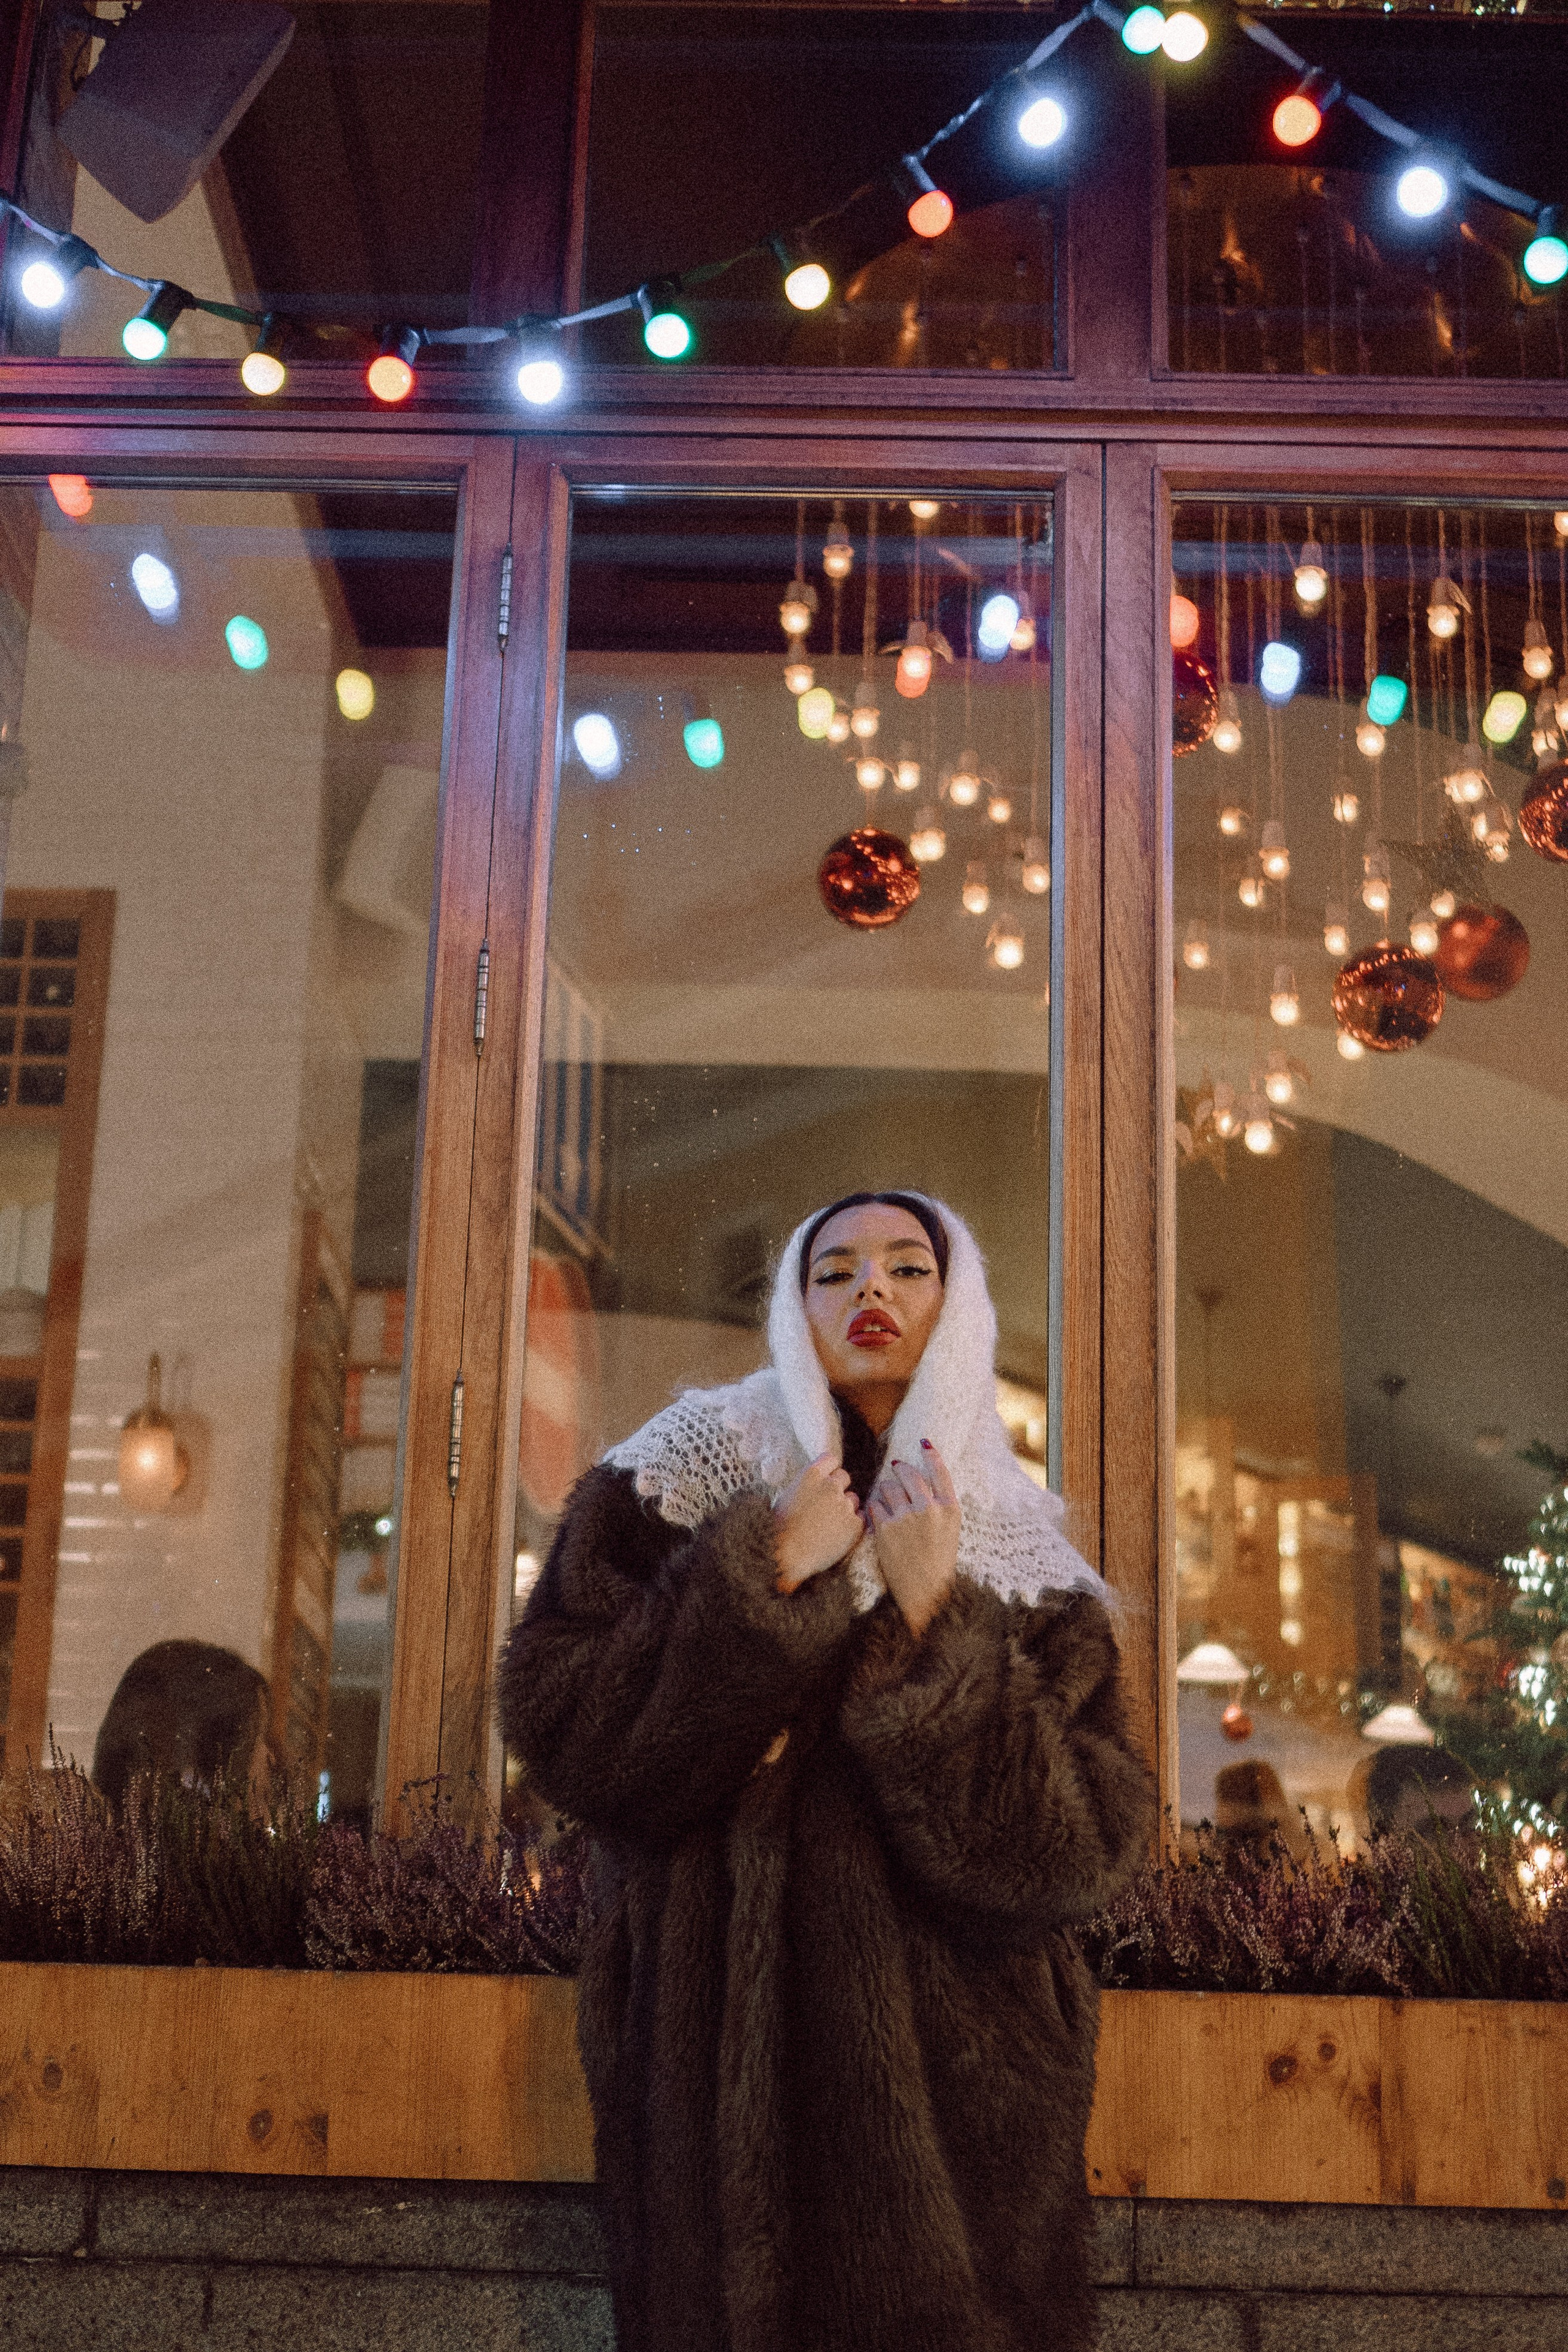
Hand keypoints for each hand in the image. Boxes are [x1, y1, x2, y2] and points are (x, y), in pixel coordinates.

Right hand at [773, 1454, 863, 1592]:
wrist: (788, 1556)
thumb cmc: (781, 1529)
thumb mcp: (789, 1496)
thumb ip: (808, 1485)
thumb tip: (817, 1484)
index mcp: (811, 1475)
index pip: (831, 1459)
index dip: (830, 1470)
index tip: (827, 1478)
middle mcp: (830, 1486)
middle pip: (844, 1477)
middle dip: (838, 1488)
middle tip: (827, 1505)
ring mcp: (844, 1504)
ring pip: (853, 1499)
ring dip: (845, 1507)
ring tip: (829, 1524)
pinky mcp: (855, 1524)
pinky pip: (860, 1518)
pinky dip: (852, 1524)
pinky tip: (837, 1534)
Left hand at [867, 1442, 960, 1637]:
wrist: (924, 1592)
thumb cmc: (938, 1563)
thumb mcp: (950, 1531)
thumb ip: (939, 1506)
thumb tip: (920, 1482)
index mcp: (950, 1509)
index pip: (940, 1471)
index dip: (931, 1454)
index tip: (924, 1442)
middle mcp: (929, 1508)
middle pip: (910, 1474)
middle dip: (900, 1468)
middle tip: (896, 1467)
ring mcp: (906, 1517)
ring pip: (888, 1487)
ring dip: (886, 1490)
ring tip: (888, 1500)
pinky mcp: (886, 1528)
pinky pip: (875, 1506)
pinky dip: (875, 1508)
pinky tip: (878, 1516)